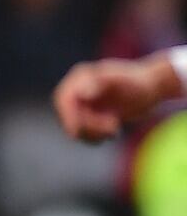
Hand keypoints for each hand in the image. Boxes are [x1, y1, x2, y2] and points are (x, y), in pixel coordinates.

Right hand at [53, 58, 172, 142]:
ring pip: (75, 127)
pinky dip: (96, 137)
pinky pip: (83, 133)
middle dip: (88, 126)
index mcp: (80, 77)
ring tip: (115, 129)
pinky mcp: (88, 115)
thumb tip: (81, 93)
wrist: (153, 87)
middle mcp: (76, 89)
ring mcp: (81, 103)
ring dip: (94, 134)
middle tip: (113, 127)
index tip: (78, 131)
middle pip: (68, 116)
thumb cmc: (140, 82)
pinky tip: (113, 132)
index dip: (67, 116)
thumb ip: (102, 84)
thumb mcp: (123, 82)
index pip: (63, 99)